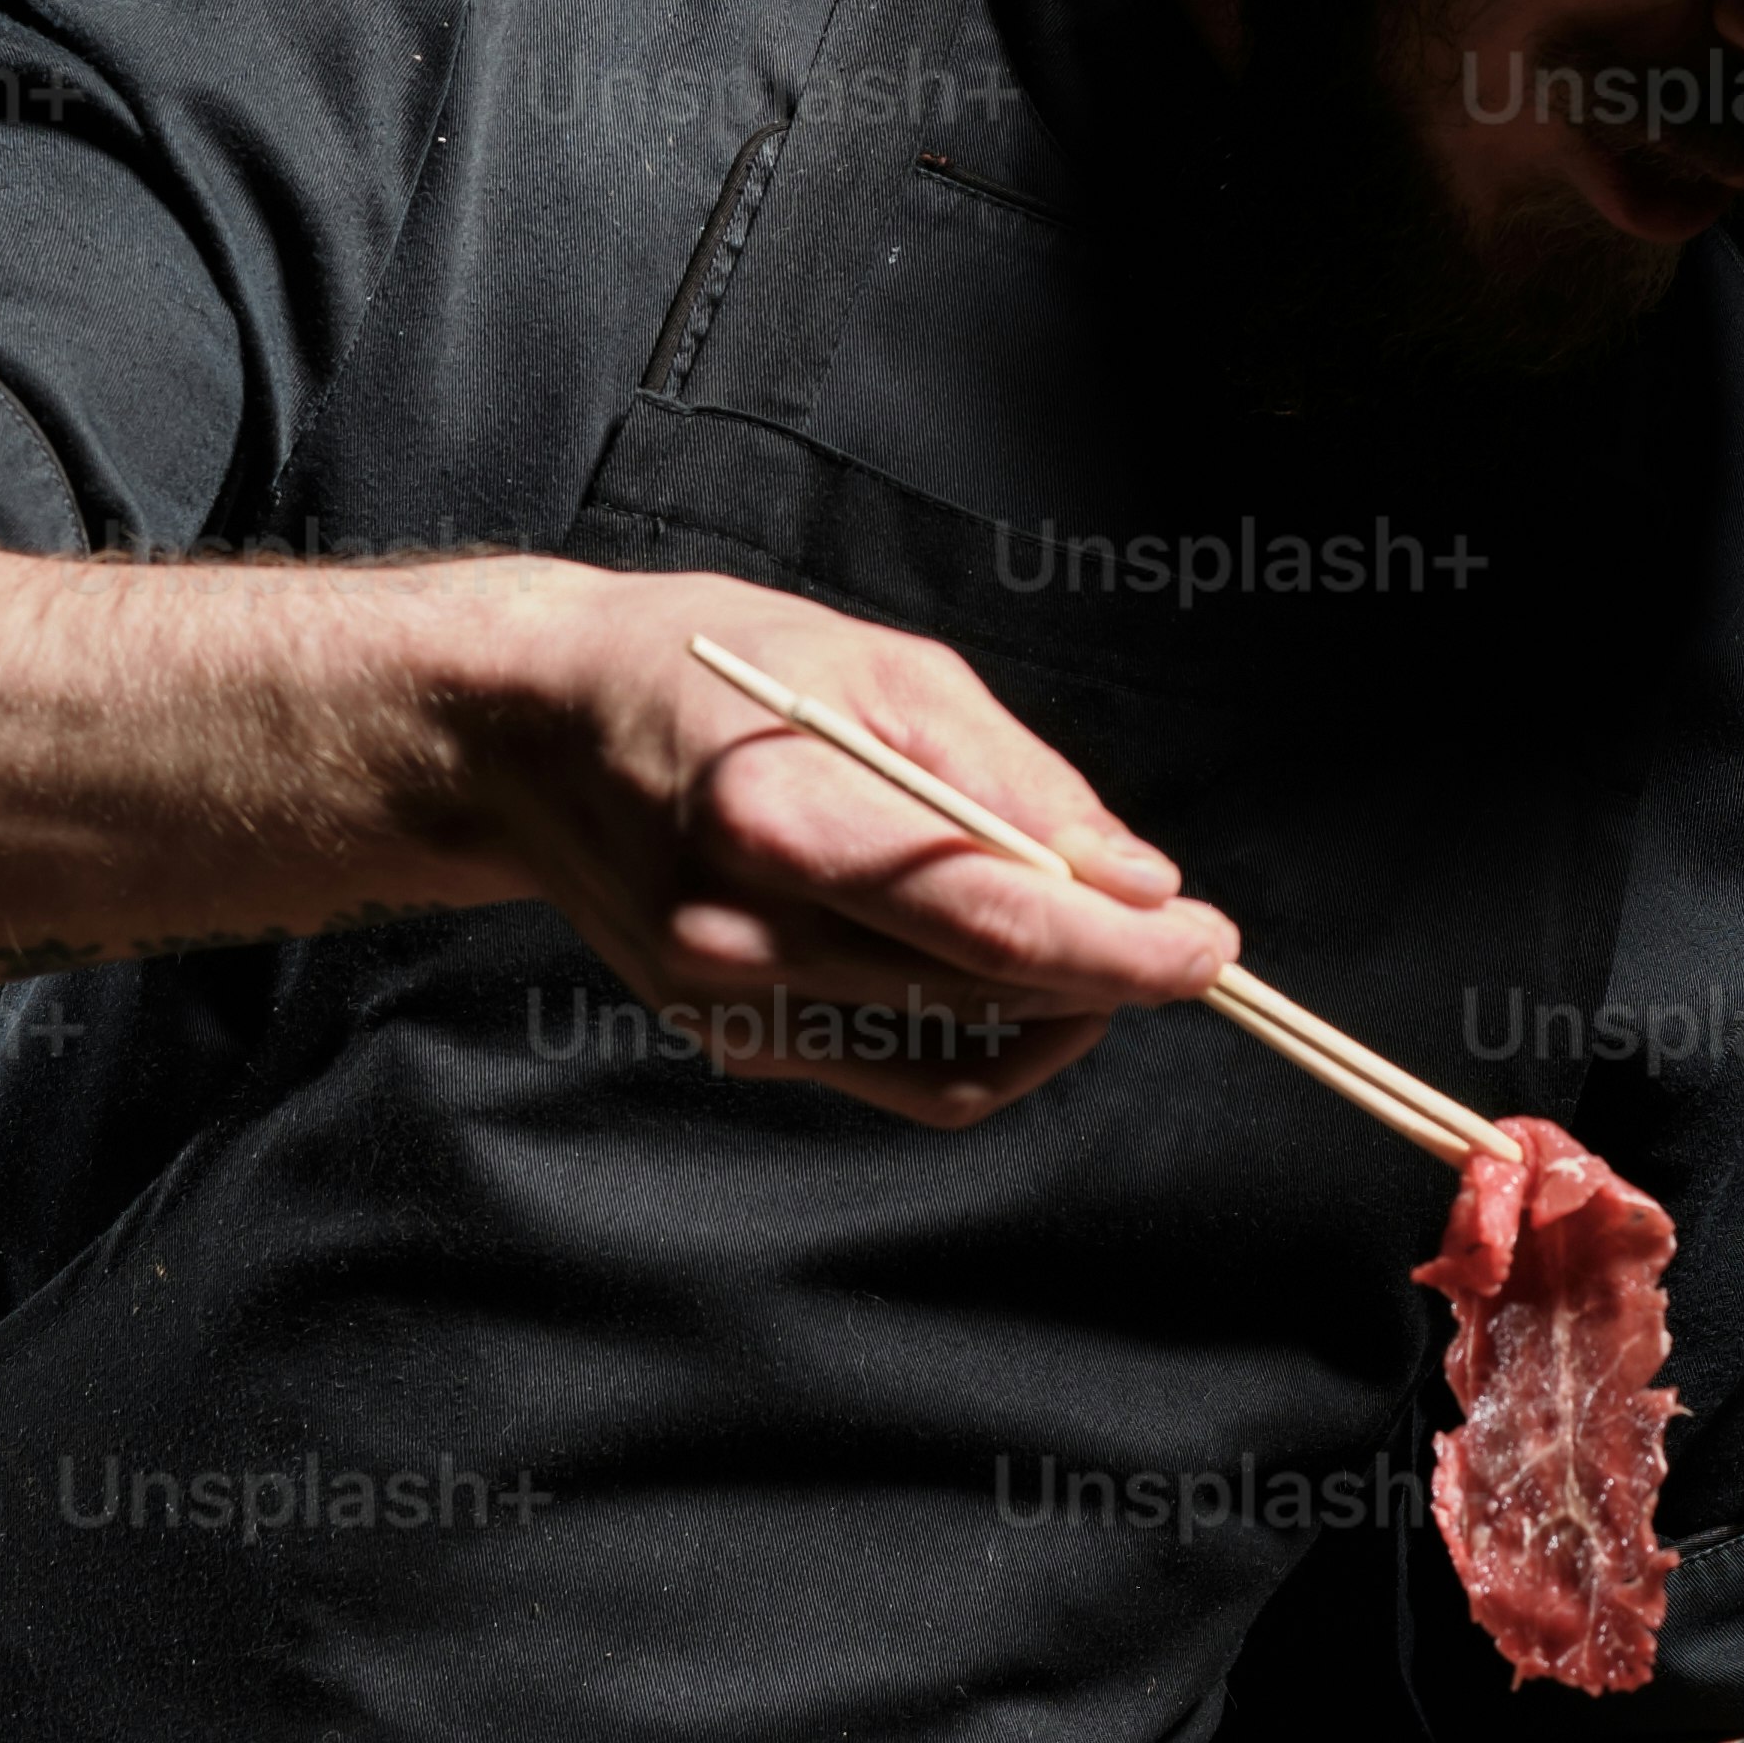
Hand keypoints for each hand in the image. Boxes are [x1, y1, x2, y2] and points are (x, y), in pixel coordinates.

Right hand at [451, 564, 1238, 1129]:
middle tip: (1180, 936)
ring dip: (1052, 1015)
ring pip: (955, 1058)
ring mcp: (732, 1007)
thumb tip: (1136, 881)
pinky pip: (896, 1074)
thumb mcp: (877, 670)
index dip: (1122, 949)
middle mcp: (745, 935)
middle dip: (1108, 976)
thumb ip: (1015, 782)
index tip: (1209, 943)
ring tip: (1089, 943)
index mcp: (781, 818)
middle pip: (986, 995)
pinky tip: (998, 973)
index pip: (991, 921)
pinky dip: (978, 1040)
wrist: (533, 734)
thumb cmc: (708, 669)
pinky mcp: (733, 1046)